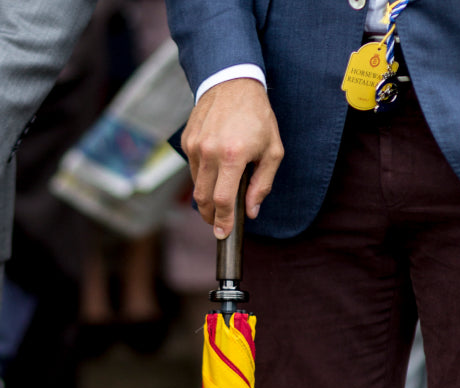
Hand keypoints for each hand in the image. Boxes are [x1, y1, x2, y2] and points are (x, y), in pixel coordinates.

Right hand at [182, 77, 283, 236]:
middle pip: (203, 199)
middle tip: (218, 222)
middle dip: (210, 215)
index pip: (223, 200)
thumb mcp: (272, 150)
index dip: (223, 221)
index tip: (222, 233)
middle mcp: (210, 152)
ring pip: (197, 185)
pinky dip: (203, 176)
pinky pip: (193, 169)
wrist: (233, 82)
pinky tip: (215, 166)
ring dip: (207, 195)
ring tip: (220, 191)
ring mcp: (195, 146)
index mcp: (233, 155)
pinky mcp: (187, 141)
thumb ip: (263, 184)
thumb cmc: (257, 116)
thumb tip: (251, 211)